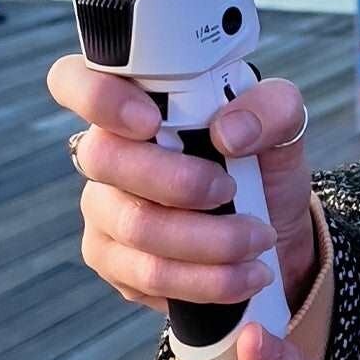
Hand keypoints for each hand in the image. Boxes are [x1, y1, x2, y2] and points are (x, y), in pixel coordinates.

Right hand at [48, 57, 317, 315]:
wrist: (271, 228)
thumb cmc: (261, 162)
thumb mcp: (283, 125)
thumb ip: (270, 109)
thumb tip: (230, 131)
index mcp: (137, 100)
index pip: (75, 80)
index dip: (98, 97)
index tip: (150, 120)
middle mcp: (108, 151)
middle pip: (105, 158)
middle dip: (177, 181)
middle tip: (231, 190)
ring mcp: (104, 208)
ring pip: (135, 225)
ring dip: (208, 239)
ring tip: (258, 240)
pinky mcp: (114, 262)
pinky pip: (147, 275)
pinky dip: (207, 279)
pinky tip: (245, 275)